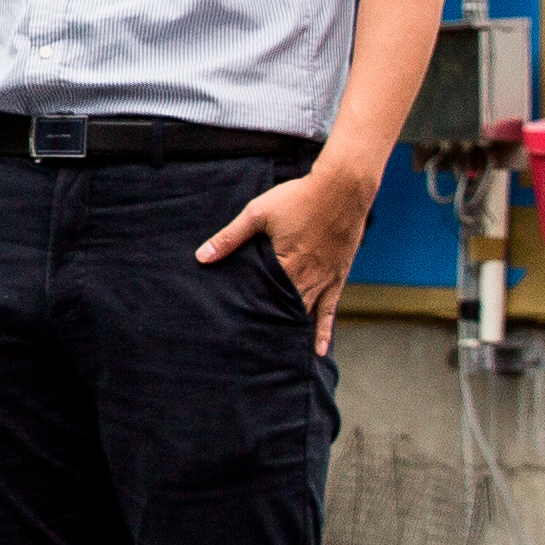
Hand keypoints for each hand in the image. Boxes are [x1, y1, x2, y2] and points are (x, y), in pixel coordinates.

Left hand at [200, 157, 378, 353]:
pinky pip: (331, 309)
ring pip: (306, 313)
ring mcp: (325, 279)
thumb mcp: (258, 213)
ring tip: (278, 355)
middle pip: (284, 311)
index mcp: (285, 265)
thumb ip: (230, 237)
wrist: (342, 188)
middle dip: (269, 328)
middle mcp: (307, 278)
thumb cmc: (298, 197)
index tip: (235, 334)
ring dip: (292, 332)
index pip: (262, 299)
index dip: (249, 316)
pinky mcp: (338, 276)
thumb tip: (202, 256)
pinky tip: (319, 349)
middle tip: (253, 352)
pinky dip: (323, 329)